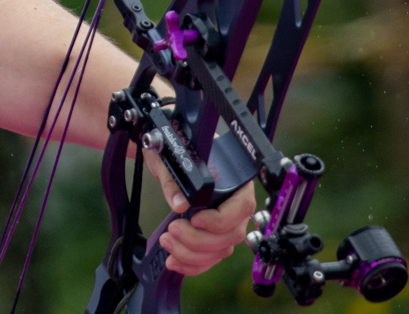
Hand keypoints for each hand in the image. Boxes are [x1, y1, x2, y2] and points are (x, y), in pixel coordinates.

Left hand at [144, 150, 256, 275]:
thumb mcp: (171, 155)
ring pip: (221, 249)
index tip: (195, 220)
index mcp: (235, 177)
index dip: (220, 219)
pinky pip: (211, 257)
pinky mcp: (212, 235)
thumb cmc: (176, 144)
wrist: (166, 149)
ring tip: (167, 242)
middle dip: (200, 240)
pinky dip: (193, 264)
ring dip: (193, 254)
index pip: (242, 205)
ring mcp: (226, 221)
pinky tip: (174, 260)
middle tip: (172, 231)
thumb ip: (174, 178)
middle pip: (232, 233)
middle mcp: (235, 202)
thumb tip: (179, 203)